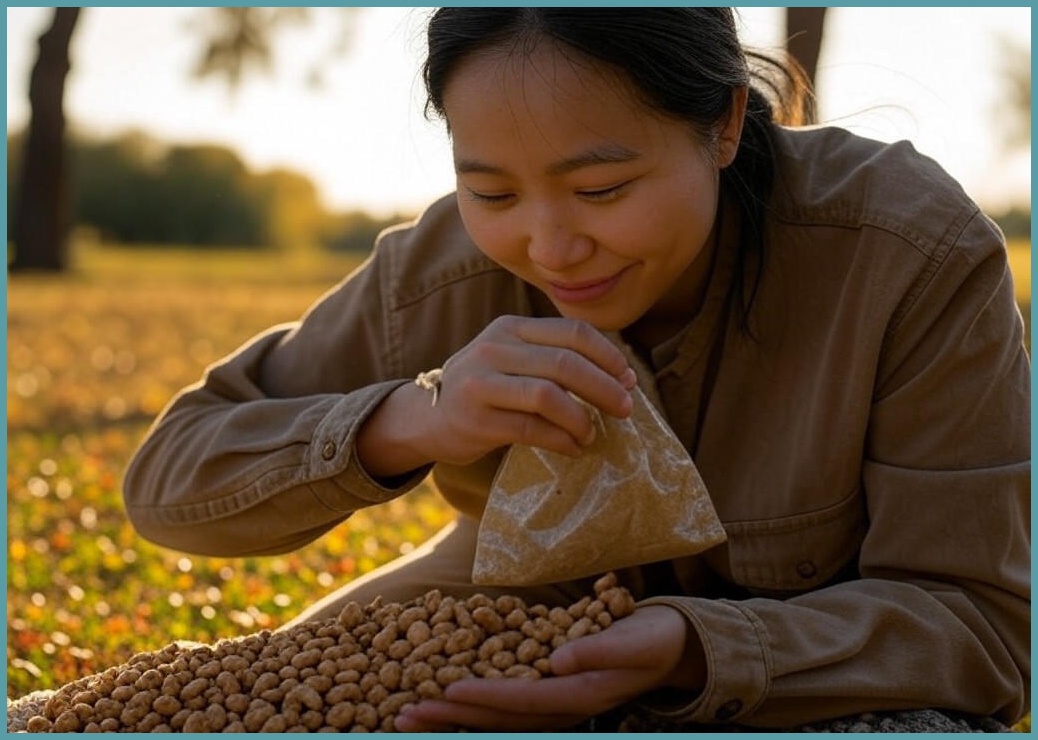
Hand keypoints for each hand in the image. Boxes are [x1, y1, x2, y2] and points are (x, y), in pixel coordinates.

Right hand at [359, 316, 637, 476]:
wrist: (424, 417)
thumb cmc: (483, 389)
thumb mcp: (511, 359)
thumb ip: (552, 359)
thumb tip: (620, 377)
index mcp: (510, 329)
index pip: (571, 332)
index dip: (607, 356)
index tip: (628, 378)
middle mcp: (494, 349)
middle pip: (565, 363)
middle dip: (604, 387)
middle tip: (625, 409)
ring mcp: (482, 384)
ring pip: (548, 395)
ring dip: (581, 417)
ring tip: (593, 432)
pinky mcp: (476, 419)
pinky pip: (531, 429)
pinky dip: (561, 440)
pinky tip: (574, 448)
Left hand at [394, 605, 704, 731]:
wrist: (668, 647)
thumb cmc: (651, 640)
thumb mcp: (634, 639)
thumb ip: (597, 648)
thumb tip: (558, 659)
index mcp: (578, 696)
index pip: (519, 700)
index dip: (479, 698)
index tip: (442, 692)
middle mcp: (559, 709)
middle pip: (495, 720)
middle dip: (447, 718)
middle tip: (402, 714)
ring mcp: (551, 707)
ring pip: (492, 720)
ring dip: (448, 720)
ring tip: (404, 714)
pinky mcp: (546, 696)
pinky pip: (499, 709)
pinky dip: (467, 708)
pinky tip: (438, 702)